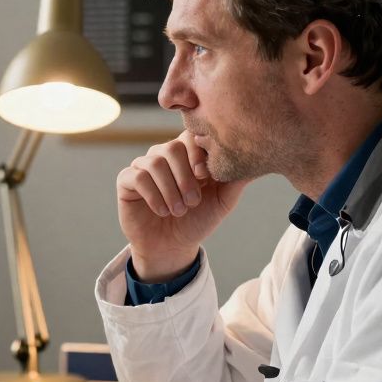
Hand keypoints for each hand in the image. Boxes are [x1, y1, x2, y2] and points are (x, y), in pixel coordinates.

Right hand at [116, 132, 248, 280]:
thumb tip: (255, 162)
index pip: (191, 135)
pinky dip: (153, 195)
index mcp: (188, 153)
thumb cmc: (197, 220)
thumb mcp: (222, 201)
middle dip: (185, 177)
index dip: (198, 152)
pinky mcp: (126, 180)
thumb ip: (235, 180)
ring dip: (170, 189)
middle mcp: (164, 154)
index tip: (204, 176)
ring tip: (179, 210)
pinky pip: (137, 176)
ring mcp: (144, 165)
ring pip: (154, 162)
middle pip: (172, 147)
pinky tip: (162, 211)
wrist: (172, 246)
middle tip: (193, 202)